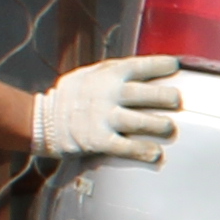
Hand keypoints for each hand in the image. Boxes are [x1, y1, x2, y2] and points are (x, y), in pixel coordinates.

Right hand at [31, 56, 189, 163]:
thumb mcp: (89, 74)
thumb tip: (145, 68)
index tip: (175, 66)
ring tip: (168, 128)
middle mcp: (108, 94)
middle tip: (177, 100)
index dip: (160, 65)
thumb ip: (114, 71)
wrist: (42, 120)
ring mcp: (103, 118)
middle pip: (145, 94)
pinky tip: (155, 154)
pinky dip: (142, 151)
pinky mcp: (98, 140)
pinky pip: (125, 147)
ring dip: (159, 125)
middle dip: (165, 97)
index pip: (138, 66)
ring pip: (139, 121)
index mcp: (107, 75)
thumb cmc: (72, 96)